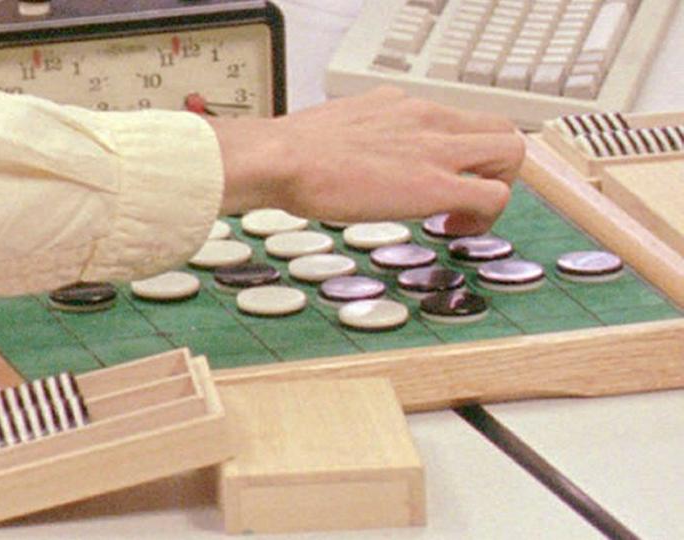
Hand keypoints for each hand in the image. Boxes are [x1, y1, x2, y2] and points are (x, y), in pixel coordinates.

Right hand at [211, 86, 524, 234]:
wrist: (282, 158)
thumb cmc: (293, 152)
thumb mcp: (337, 127)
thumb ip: (360, 135)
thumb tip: (351, 154)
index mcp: (400, 105)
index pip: (457, 117)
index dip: (460, 152)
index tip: (440, 178)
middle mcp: (427, 117)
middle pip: (499, 128)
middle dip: (493, 168)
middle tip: (464, 197)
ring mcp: (436, 147)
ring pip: (510, 153)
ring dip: (497, 188)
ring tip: (461, 217)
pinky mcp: (435, 183)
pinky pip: (493, 196)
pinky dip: (485, 219)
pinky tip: (451, 230)